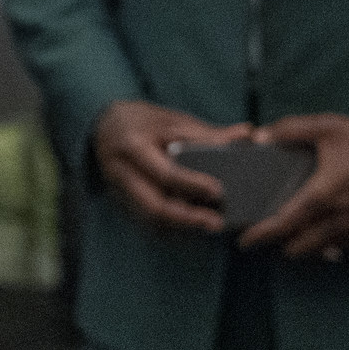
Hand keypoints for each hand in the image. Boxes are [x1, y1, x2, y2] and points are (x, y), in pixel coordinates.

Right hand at [89, 100, 248, 235]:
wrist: (102, 127)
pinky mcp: (122, 203)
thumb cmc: (141, 122)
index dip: (191, 184)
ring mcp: (119, 192)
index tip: (218, 191)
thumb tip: (246, 135)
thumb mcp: (170, 120)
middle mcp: (121, 173)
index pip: (163, 172)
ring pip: (150, 221)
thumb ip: (206, 133)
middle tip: (216, 224)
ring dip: (180, 228)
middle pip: (153, 207)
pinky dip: (170, 229)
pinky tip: (191, 229)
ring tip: (208, 228)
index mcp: (133, 146)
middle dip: (186, 219)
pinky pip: (147, 224)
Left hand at [238, 114, 348, 260]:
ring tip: (300, 232)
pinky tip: (331, 228)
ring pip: (324, 251)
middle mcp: (342, 219)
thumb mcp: (330, 126)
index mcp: (324, 194)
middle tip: (274, 235)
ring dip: (309, 245)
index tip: (245, 242)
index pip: (284, 224)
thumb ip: (291, 130)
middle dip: (284, 244)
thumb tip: (261, 136)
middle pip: (300, 247)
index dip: (261, 236)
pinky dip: (336, 243)